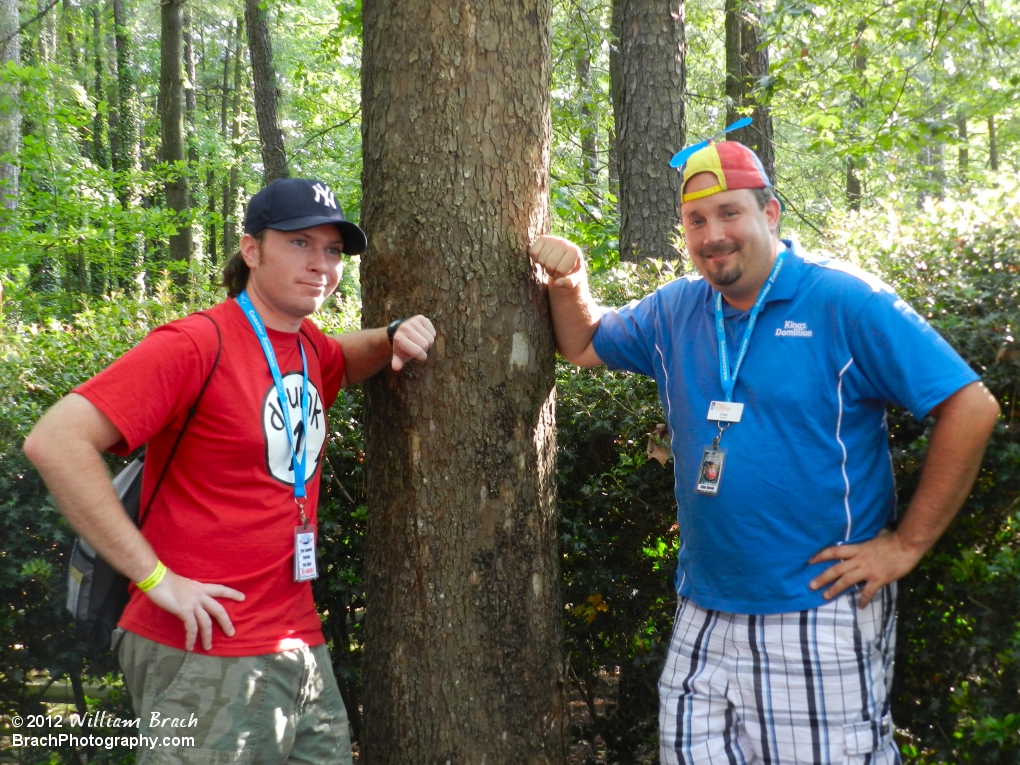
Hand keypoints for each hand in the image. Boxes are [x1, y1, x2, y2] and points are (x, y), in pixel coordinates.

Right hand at [144, 568, 244, 650]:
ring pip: (206, 622)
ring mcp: (193, 603)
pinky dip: (191, 638)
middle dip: (226, 622)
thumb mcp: (183, 585)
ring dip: (207, 636)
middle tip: (231, 633)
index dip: (232, 593)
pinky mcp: (184, 610)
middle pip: (218, 610)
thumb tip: (188, 602)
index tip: (243, 598)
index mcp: (200, 588)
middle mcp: (200, 595)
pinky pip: (191, 627)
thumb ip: (189, 594)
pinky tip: (190, 646)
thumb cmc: (165, 581)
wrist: (156, 577)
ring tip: (208, 647)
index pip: (220, 589)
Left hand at [391, 315, 435, 371]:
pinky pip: (433, 332)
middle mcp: (405, 328)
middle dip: (424, 349)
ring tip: (421, 341)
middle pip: (425, 344)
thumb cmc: (402, 346)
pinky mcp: (421, 318)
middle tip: (419, 347)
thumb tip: (396, 368)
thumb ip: (397, 362)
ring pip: (431, 338)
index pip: (418, 351)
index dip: (422, 357)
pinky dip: (431, 335)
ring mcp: (413, 321)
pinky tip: (423, 335)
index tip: (420, 357)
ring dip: (428, 343)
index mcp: (399, 338)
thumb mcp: (399, 355)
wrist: (400, 331)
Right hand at [529, 235, 583, 286]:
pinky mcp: (542, 238)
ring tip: (550, 263)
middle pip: (549, 266)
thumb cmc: (571, 270)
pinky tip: (543, 258)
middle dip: (551, 272)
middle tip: (556, 268)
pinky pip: (533, 253)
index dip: (559, 276)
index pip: (560, 271)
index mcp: (574, 252)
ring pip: (541, 260)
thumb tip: (556, 284)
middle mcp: (563, 242)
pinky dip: (536, 259)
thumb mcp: (575, 279)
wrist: (565, 257)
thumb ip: (568, 283)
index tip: (563, 273)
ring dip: (544, 266)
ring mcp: (552, 239)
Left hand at [808, 529, 924, 607]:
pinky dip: (863, 599)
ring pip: (846, 580)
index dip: (820, 555)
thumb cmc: (893, 541)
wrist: (907, 545)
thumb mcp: (875, 539)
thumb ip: (869, 543)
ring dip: (835, 589)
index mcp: (857, 549)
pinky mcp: (879, 578)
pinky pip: (868, 591)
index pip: (834, 551)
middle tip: (810, 585)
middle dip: (822, 577)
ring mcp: (868, 569)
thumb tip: (873, 537)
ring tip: (825, 596)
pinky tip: (859, 606)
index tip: (809, 560)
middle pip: (836, 568)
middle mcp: (859, 559)